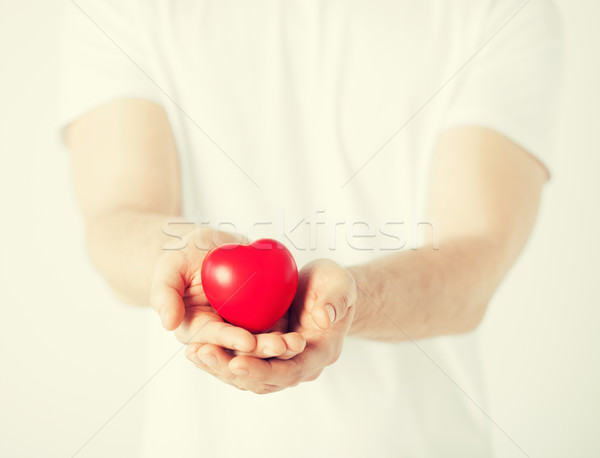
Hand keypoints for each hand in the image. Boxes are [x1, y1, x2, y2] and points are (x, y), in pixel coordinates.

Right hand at [150, 228, 305, 359]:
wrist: (207, 245)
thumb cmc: (182, 254)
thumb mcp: (169, 267)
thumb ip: (165, 293)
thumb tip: (168, 323)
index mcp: (194, 327)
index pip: (213, 336)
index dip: (230, 339)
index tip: (247, 341)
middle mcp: (219, 332)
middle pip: (241, 345)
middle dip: (262, 348)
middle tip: (284, 347)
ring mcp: (240, 325)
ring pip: (261, 340)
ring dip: (279, 345)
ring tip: (298, 344)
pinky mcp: (257, 316)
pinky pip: (273, 324)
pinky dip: (287, 330)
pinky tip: (303, 330)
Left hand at [186, 259, 356, 393]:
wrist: (325, 290)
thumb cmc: (334, 285)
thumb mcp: (341, 284)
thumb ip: (336, 299)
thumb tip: (324, 318)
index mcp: (318, 354)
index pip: (289, 372)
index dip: (262, 370)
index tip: (236, 362)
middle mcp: (297, 365)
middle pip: (261, 380)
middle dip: (230, 369)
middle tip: (203, 353)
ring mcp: (279, 362)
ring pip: (246, 375)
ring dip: (219, 366)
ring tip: (194, 352)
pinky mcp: (263, 354)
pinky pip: (239, 361)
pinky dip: (219, 357)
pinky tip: (196, 347)